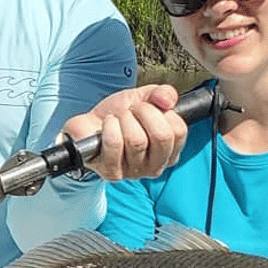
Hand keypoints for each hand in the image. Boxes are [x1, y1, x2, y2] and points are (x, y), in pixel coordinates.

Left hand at [61, 83, 187, 180]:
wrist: (89, 124)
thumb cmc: (117, 115)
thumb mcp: (143, 97)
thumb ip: (163, 93)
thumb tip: (167, 100)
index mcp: (169, 150)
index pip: (178, 131)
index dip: (160, 111)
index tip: (147, 108)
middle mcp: (154, 166)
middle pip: (161, 136)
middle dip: (143, 112)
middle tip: (131, 111)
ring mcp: (133, 172)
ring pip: (136, 140)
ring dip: (123, 119)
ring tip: (116, 119)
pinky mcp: (112, 173)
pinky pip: (114, 144)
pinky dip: (108, 126)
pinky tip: (106, 127)